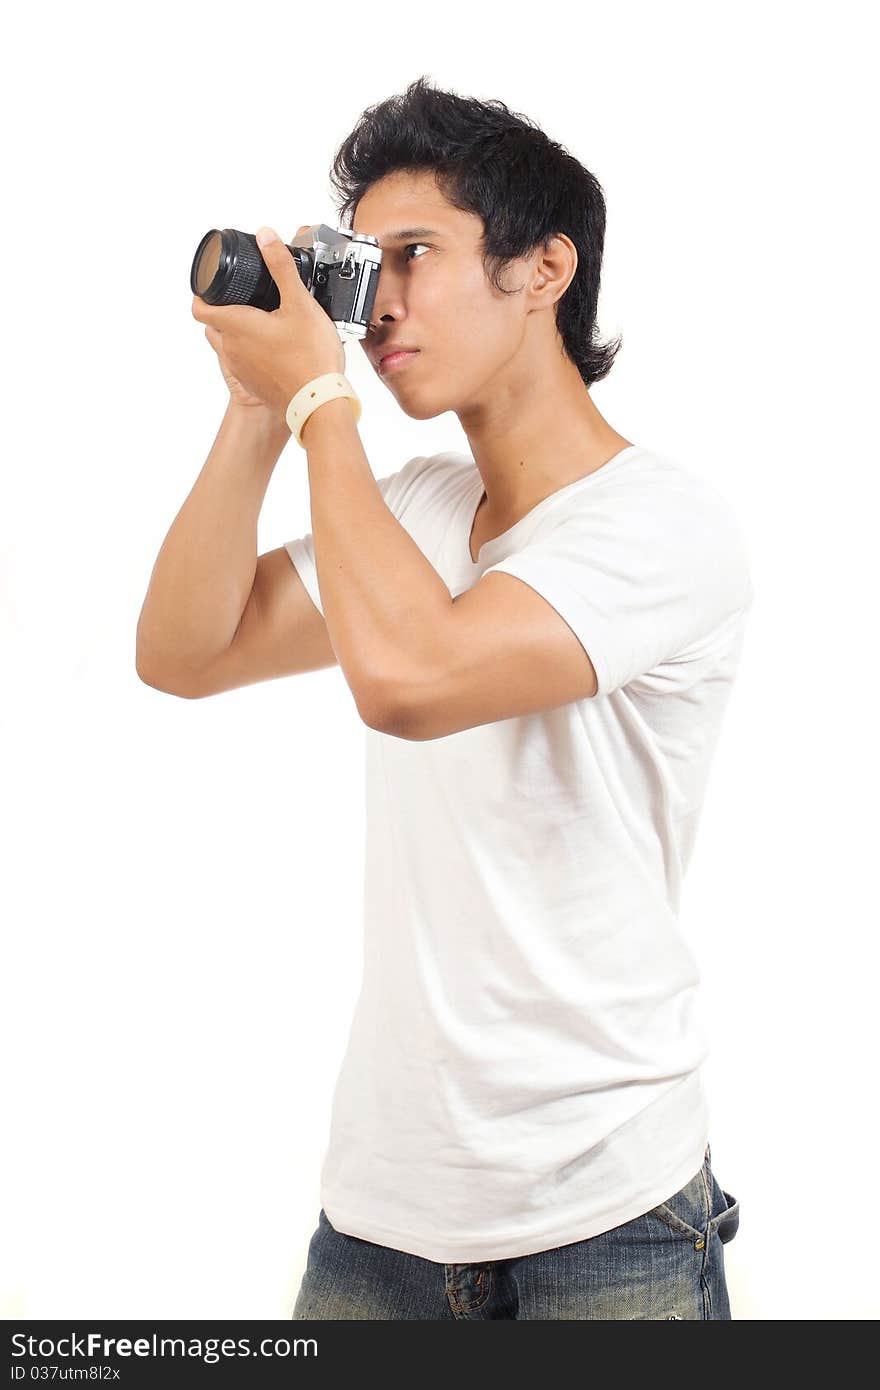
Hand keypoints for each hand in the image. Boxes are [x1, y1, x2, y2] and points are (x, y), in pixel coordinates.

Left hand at [192, 224, 345, 423]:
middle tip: (244, 300)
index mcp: (236, 325)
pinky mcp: (253, 385)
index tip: (214, 285)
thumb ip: (280, 267)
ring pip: (226, 345)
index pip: (199, 307)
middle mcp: (232, 349)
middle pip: (212, 325)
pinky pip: (242, 364)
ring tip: (260, 322)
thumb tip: (265, 237)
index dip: (202, 293)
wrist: (319, 403)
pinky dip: (249, 353)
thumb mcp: (299, 303)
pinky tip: (273, 348)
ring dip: (235, 332)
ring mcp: (240, 370)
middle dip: (222, 310)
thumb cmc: (310, 358)